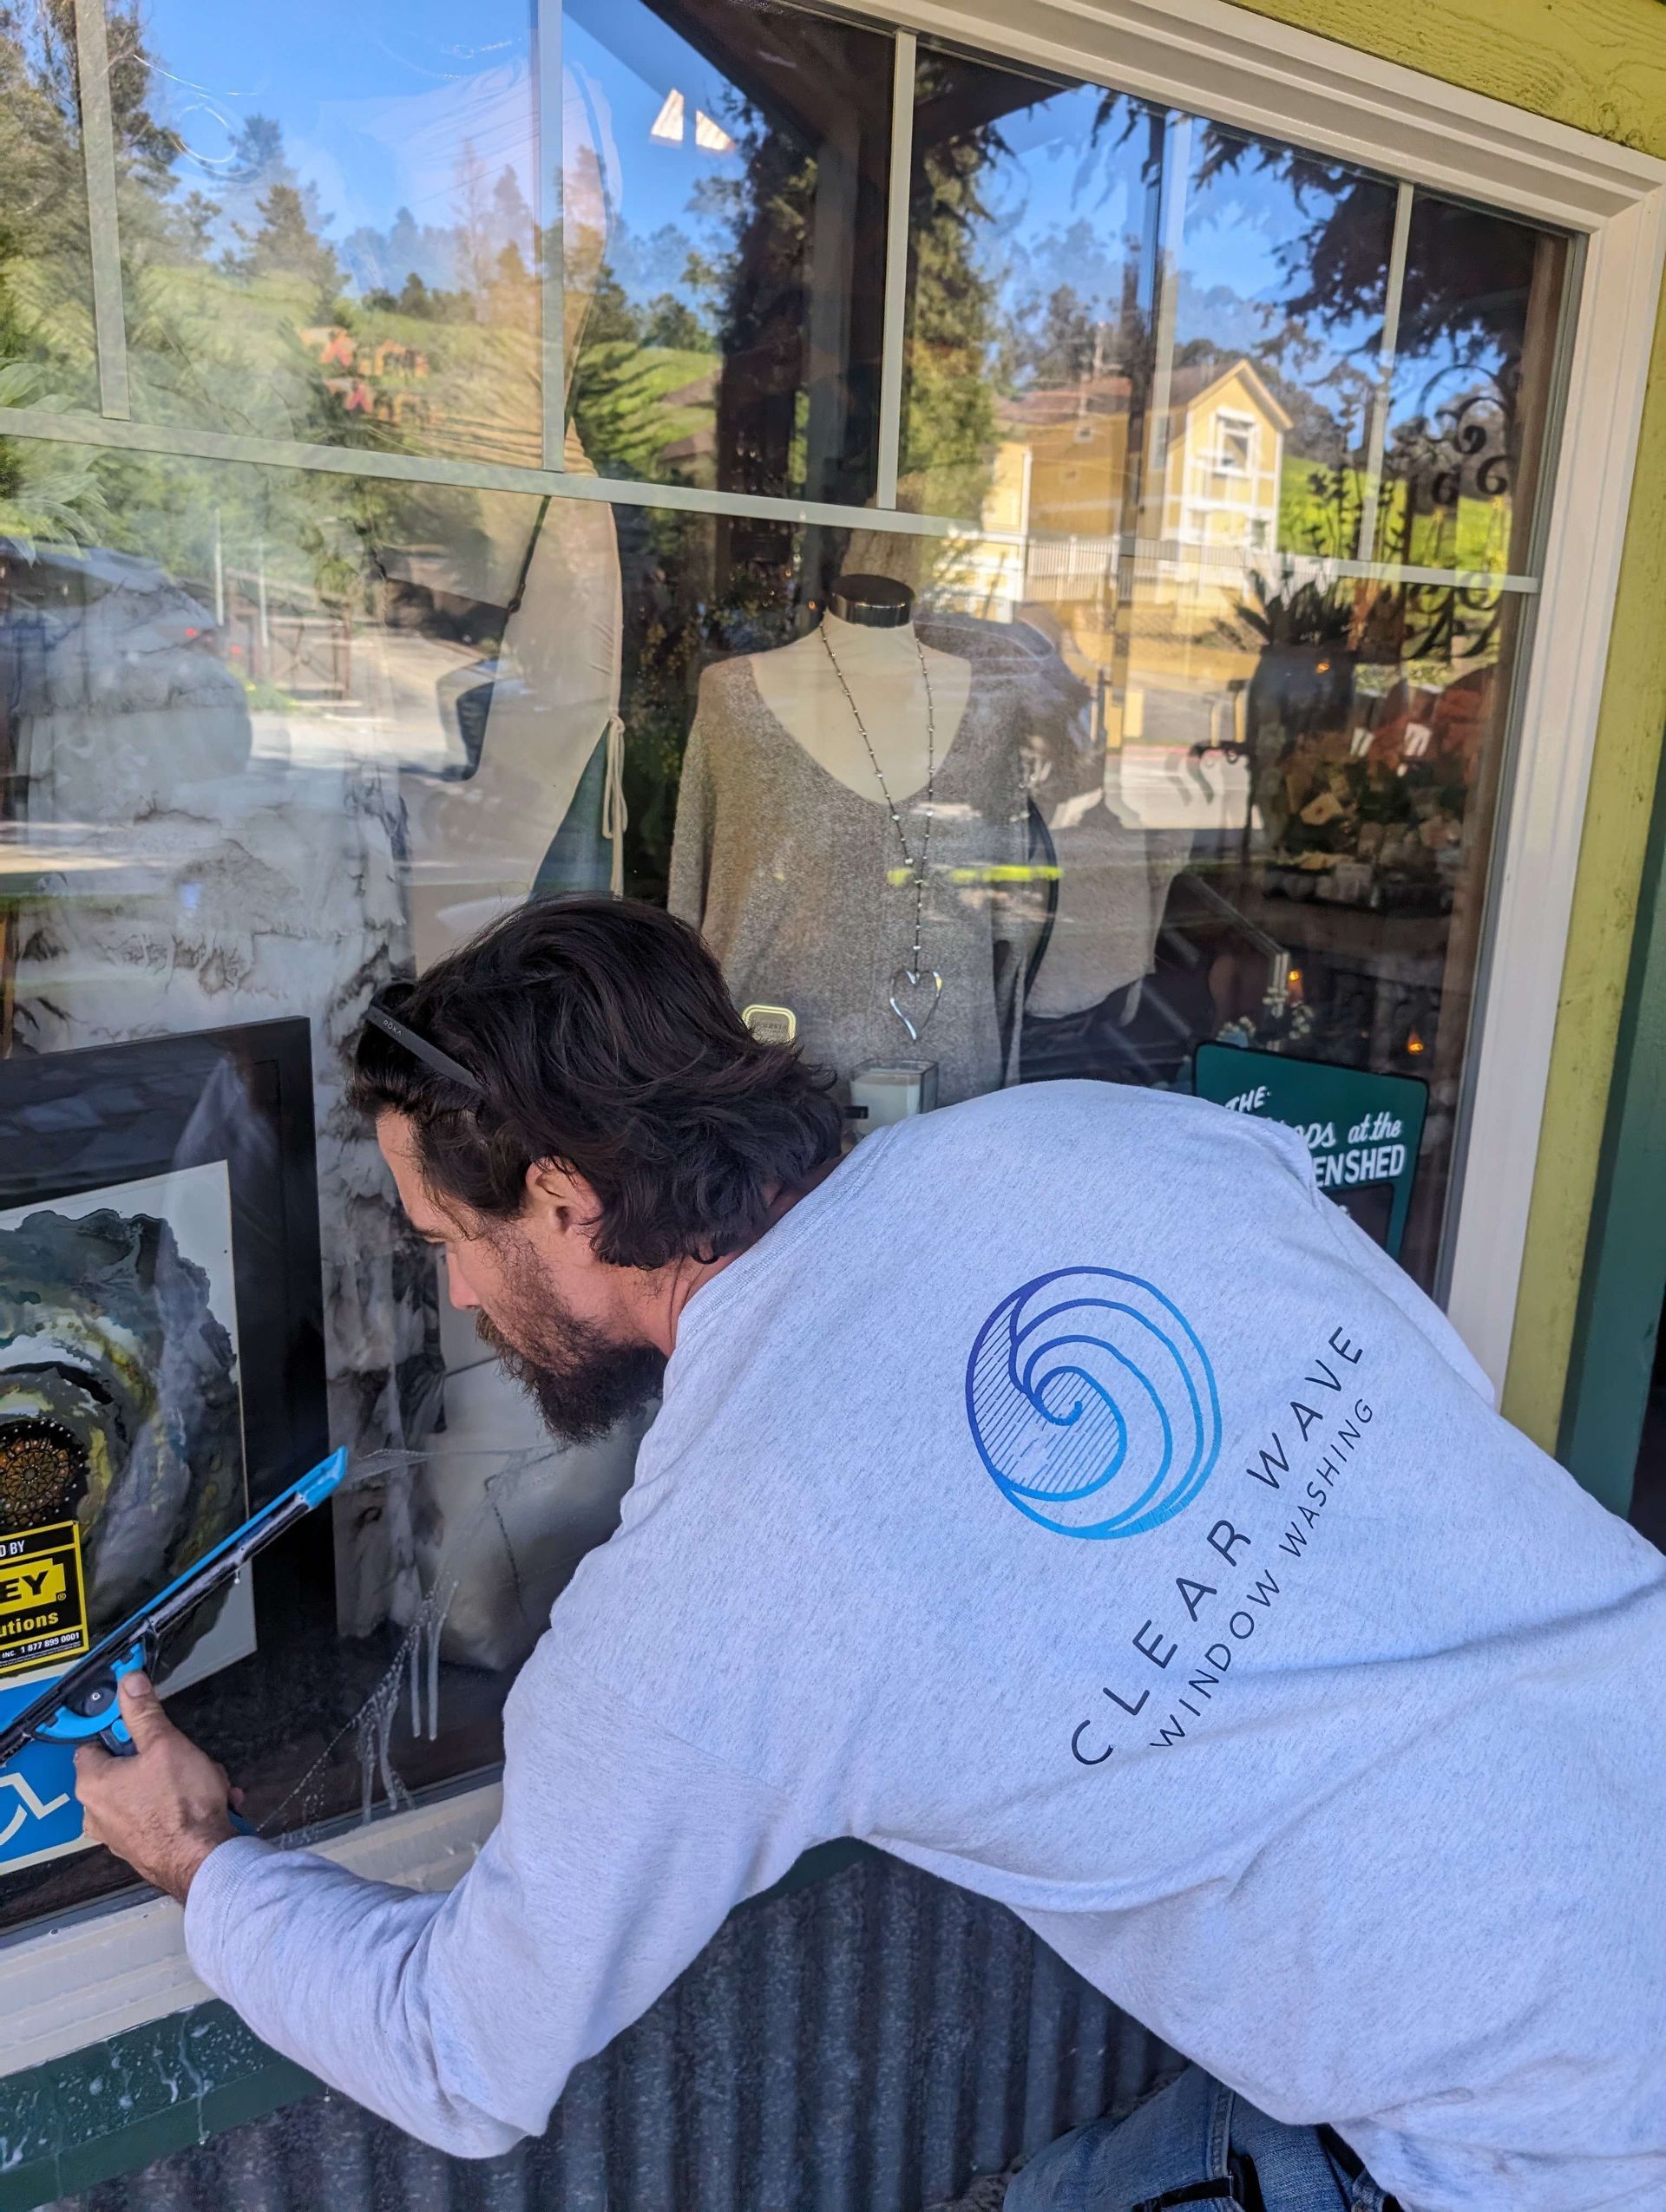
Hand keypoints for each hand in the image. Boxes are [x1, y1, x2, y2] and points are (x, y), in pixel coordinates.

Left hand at [74, 1672, 244, 1902]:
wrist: (203, 1861)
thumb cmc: (181, 1809)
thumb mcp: (166, 1744)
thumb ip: (144, 1712)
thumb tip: (129, 1684)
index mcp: (92, 1784)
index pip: (92, 1741)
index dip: (119, 1726)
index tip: (140, 1720)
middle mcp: (96, 1812)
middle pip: (125, 1766)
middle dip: (160, 1756)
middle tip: (180, 1753)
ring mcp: (117, 1833)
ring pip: (147, 1789)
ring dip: (178, 1781)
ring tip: (204, 1780)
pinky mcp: (140, 1847)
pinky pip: (158, 1813)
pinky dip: (181, 1805)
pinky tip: (208, 1801)